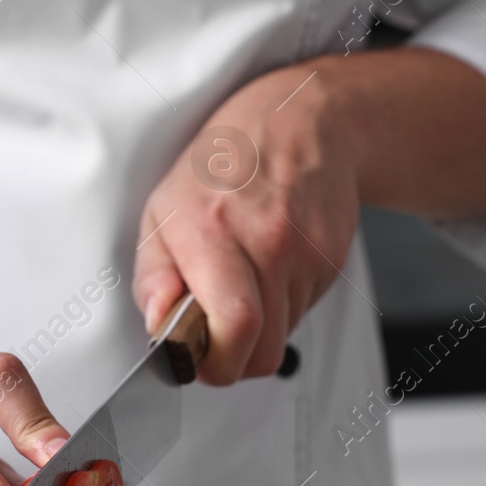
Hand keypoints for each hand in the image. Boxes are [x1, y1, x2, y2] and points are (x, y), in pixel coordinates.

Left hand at [132, 64, 359, 384]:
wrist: (299, 123)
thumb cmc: (221, 165)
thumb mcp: (162, 210)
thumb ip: (152, 275)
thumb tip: (158, 323)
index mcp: (213, 230)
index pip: (234, 325)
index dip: (216, 363)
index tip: (198, 361)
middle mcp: (267, 242)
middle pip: (263, 349)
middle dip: (234, 359)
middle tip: (214, 338)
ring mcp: (306, 252)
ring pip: (283, 336)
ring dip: (259, 330)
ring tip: (242, 284)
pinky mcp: (332, 260)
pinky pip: (302, 312)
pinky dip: (282, 306)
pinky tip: (269, 268)